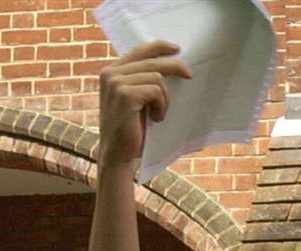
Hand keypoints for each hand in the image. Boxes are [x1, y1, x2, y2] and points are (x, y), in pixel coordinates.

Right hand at [98, 41, 192, 167]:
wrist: (118, 154)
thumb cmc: (130, 130)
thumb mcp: (136, 102)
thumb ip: (142, 82)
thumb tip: (173, 67)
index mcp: (111, 72)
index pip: (138, 51)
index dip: (158, 47)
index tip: (177, 49)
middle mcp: (110, 73)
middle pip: (151, 61)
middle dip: (174, 67)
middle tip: (190, 75)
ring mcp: (116, 83)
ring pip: (156, 78)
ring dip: (164, 99)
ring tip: (158, 115)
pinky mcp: (124, 94)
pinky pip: (156, 91)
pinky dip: (161, 106)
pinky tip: (156, 119)